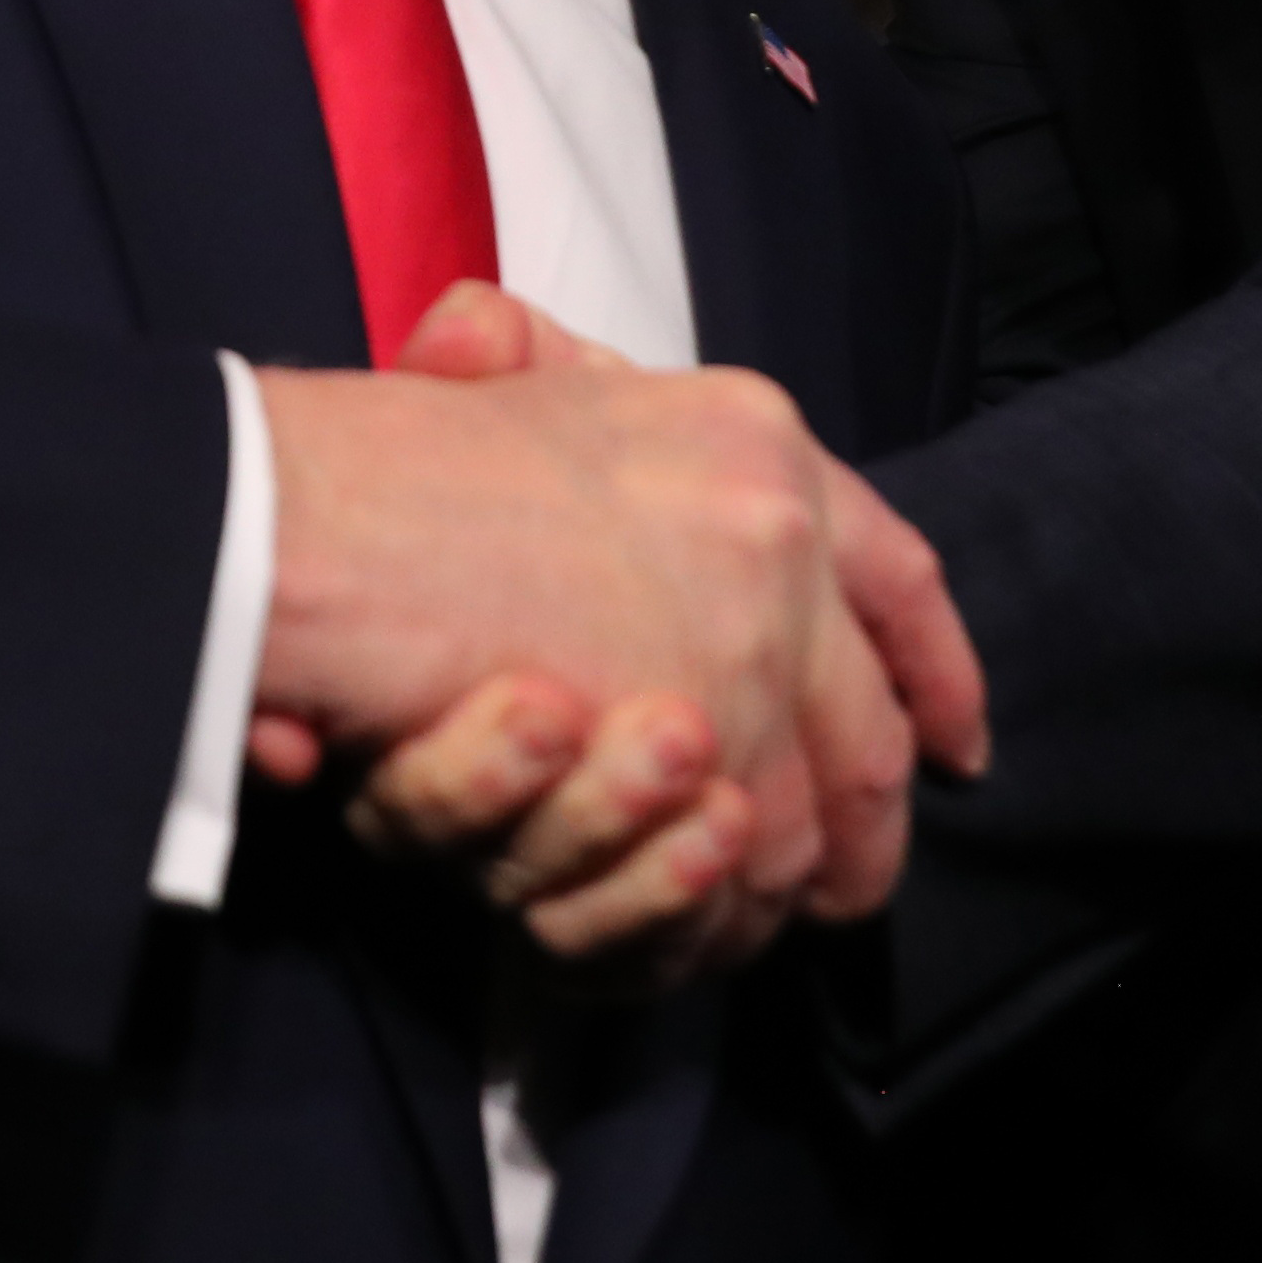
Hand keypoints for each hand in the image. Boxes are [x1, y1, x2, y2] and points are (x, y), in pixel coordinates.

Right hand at [251, 281, 987, 972]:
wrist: (308, 518)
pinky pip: (736, 878)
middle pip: (869, 724)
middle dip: (867, 825)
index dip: (933, 666)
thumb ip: (528, 360)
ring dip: (775, 889)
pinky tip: (682, 923)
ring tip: (740, 913)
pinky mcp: (699, 747)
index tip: (953, 740)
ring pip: (802, 820)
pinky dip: (708, 918)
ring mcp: (751, 644)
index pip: (896, 572)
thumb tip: (486, 339)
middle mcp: (780, 536)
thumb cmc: (382, 458)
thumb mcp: (489, 366)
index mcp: (757, 440)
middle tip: (849, 880)